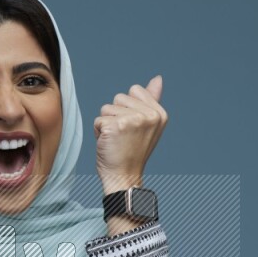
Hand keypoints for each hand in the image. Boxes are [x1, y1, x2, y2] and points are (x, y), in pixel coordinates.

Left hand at [93, 75, 167, 191]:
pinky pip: (98, 120)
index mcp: (159, 113)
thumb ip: (151, 100)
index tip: (133, 128)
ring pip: (106, 108)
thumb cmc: (132, 152)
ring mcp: (132, 120)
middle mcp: (149, 116)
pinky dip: (98, 132)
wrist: (124, 177)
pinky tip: (109, 144)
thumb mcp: (147, 125)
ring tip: (116, 140)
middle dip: (116, 115)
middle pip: (119, 97)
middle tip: (123, 136)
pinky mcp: (115, 126)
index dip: (128, 108)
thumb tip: (158, 78)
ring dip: (106, 124)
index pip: (135, 90)